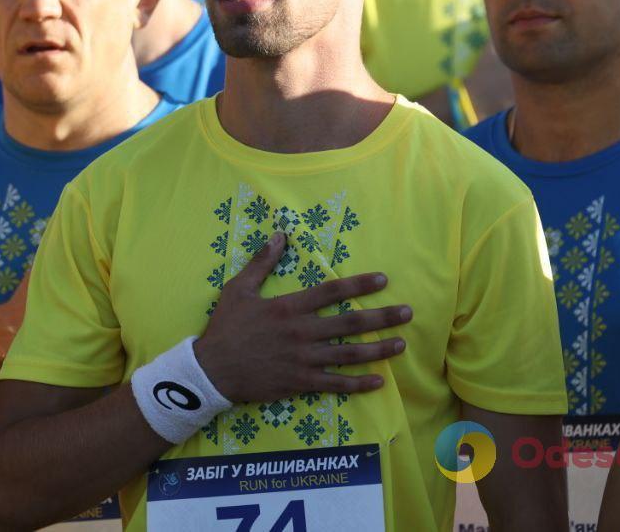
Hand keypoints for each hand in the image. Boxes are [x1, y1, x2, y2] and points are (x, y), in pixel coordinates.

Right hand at [194, 232, 410, 402]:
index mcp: (289, 307)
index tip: (383, 280)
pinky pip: (335, 384)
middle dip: (382, 318)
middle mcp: (302, 332)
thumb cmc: (226, 327)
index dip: (359, 284)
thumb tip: (280, 235)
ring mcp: (304, 360)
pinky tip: (378, 382)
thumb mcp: (239, 289)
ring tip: (401, 345)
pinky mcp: (300, 383)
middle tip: (407, 313)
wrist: (211, 370)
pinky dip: (358, 384)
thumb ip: (262, 262)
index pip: (332, 291)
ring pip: (349, 354)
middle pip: (350, 323)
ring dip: (378, 350)